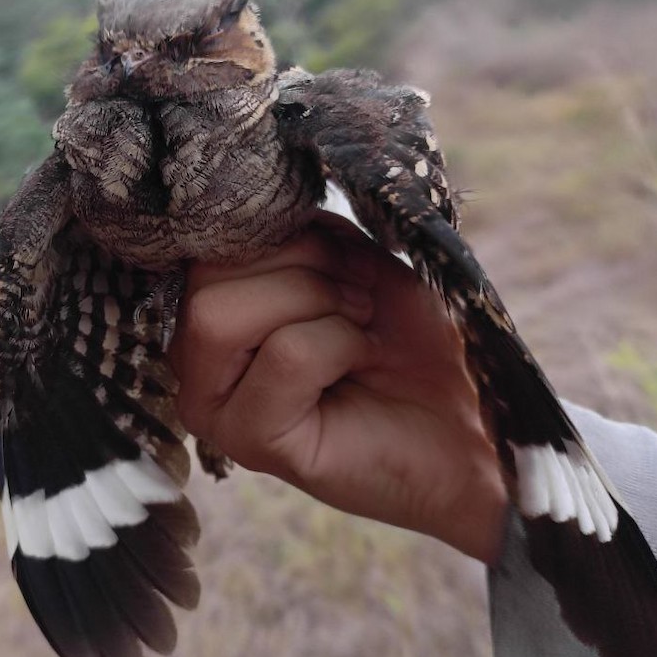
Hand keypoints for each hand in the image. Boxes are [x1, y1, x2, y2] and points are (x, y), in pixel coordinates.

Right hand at [168, 214, 507, 563]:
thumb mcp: (353, 263)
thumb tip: (263, 214)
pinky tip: (362, 362)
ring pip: (222, 316)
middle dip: (303, 272)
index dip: (286, 237)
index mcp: (206, 315)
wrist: (464, 422)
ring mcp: (212, 409)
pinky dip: (339, 344)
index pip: (207, 247)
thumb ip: (299, 235)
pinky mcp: (249, 442)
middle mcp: (192, 364)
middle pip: (207, 281)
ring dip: (318, 305)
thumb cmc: (410, 345)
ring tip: (361, 331)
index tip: (348, 263)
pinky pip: (285, 355)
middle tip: (360, 303)